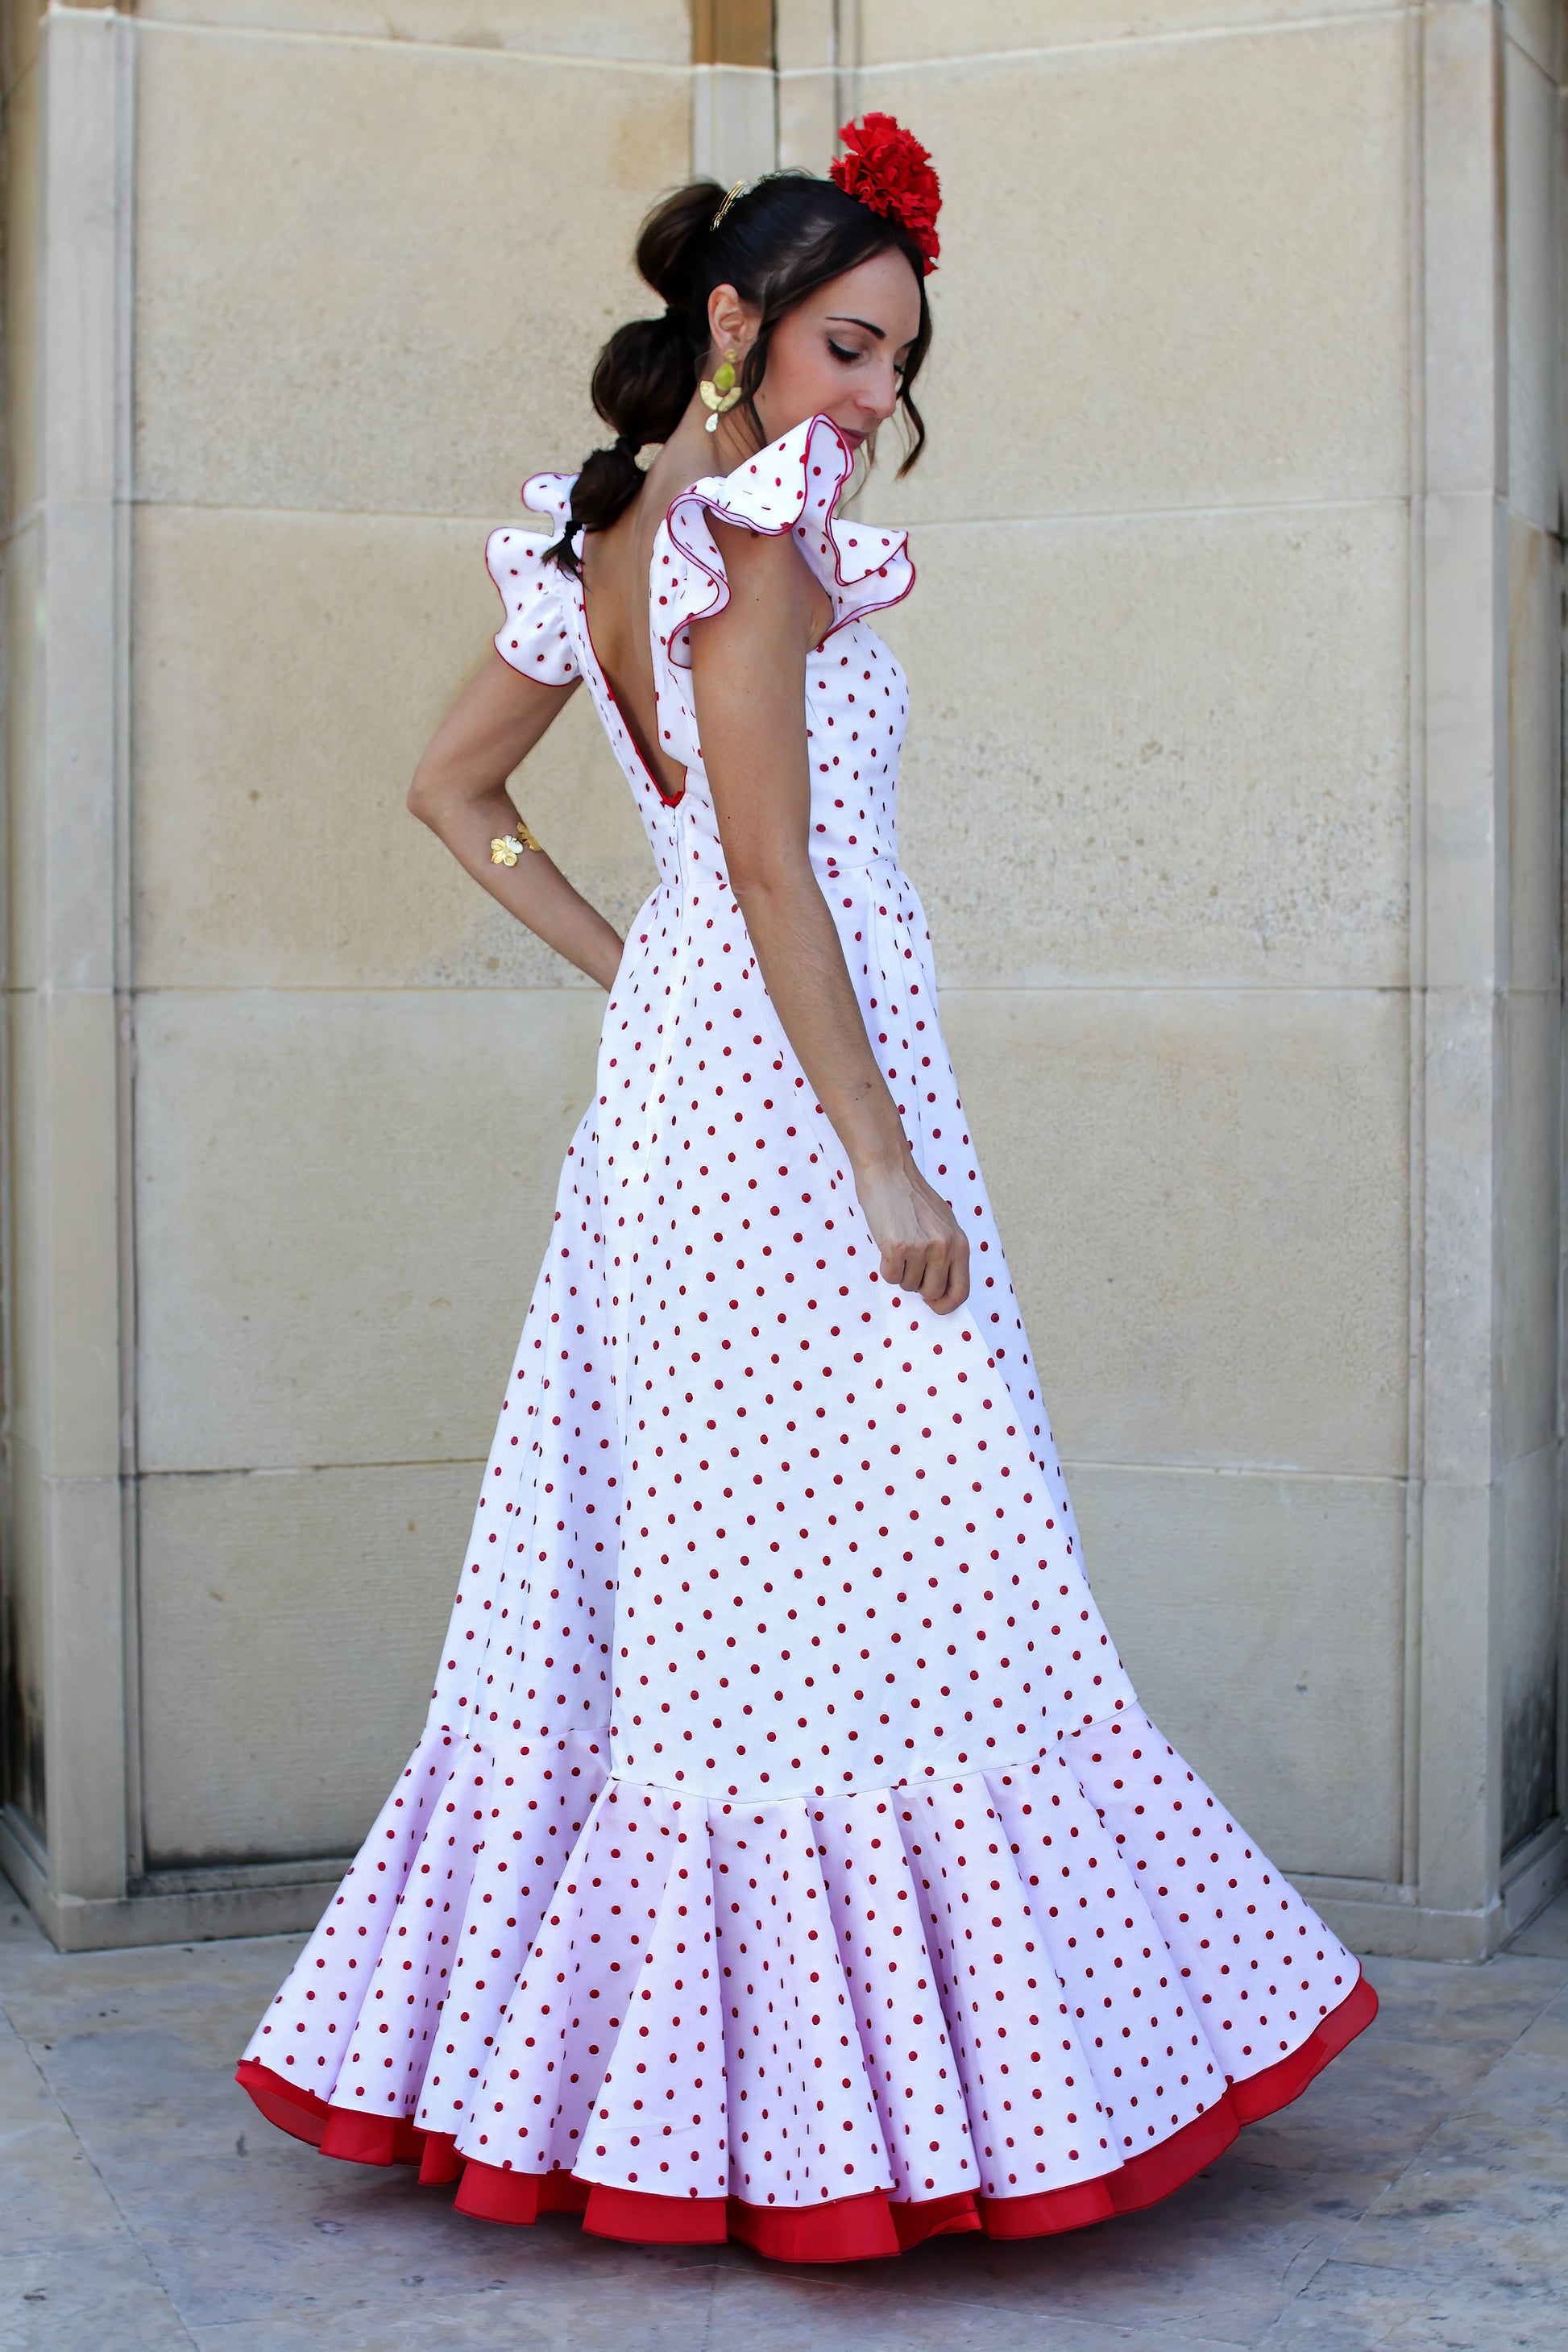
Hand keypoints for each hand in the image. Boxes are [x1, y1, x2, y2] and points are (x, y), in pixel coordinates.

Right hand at [854, 1149, 969, 1314]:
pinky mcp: (897, 1246)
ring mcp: (921, 1247)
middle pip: (931, 1292)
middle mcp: (944, 1247)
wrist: (889, 1172)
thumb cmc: (912, 1197)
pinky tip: (886, 1244)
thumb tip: (941, 1288)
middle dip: (917, 1285)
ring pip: (907, 1285)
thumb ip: (948, 1253)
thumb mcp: (943, 1224)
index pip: (961, 1291)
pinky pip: (890, 1276)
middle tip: (909, 1263)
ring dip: (900, 1271)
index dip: (946, 1304)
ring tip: (898, 1244)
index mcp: (960, 1243)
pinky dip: (885, 1266)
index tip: (933, 1303)